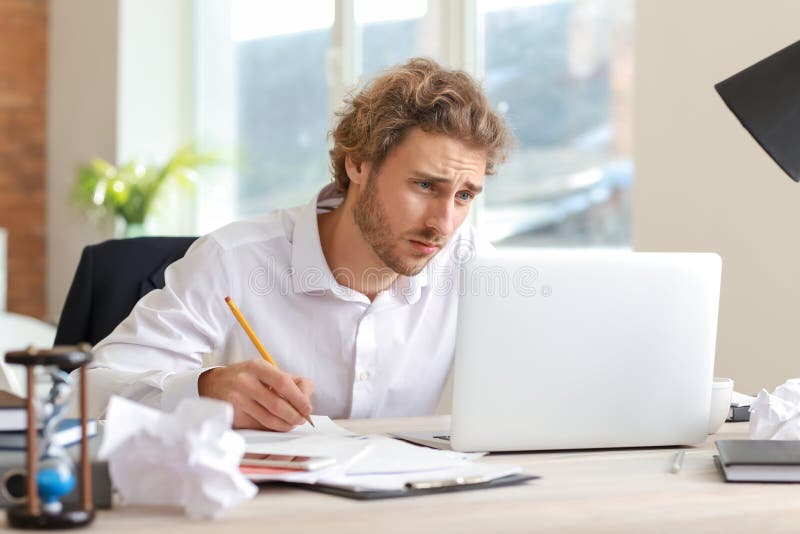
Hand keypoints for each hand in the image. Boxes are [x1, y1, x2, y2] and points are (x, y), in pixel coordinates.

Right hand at [198, 360, 313, 430]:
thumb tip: (307, 397)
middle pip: (277, 404)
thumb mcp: (265, 370)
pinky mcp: (232, 414)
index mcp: (257, 367)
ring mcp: (236, 398)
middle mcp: (245, 381)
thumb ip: (289, 380)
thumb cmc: (246, 377)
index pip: (284, 383)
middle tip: (301, 420)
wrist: (212, 384)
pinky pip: (257, 426)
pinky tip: (276, 426)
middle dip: (294, 415)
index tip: (307, 408)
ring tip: (291, 424)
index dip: (299, 399)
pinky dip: (271, 429)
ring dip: (284, 425)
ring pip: (268, 419)